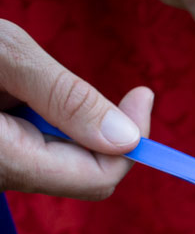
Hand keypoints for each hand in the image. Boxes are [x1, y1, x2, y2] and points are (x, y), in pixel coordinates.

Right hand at [0, 20, 151, 198]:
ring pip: (67, 161)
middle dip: (109, 134)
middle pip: (87, 174)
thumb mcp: (8, 56)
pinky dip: (52, 122)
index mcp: (7, 161)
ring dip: (76, 125)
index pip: (98, 177)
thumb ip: (67, 99)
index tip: (142, 97)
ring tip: (40, 83)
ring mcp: (3, 169)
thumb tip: (127, 138)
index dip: (132, 144)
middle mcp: (4, 176)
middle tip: (123, 93)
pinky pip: (43, 149)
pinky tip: (28, 92)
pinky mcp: (2, 156)